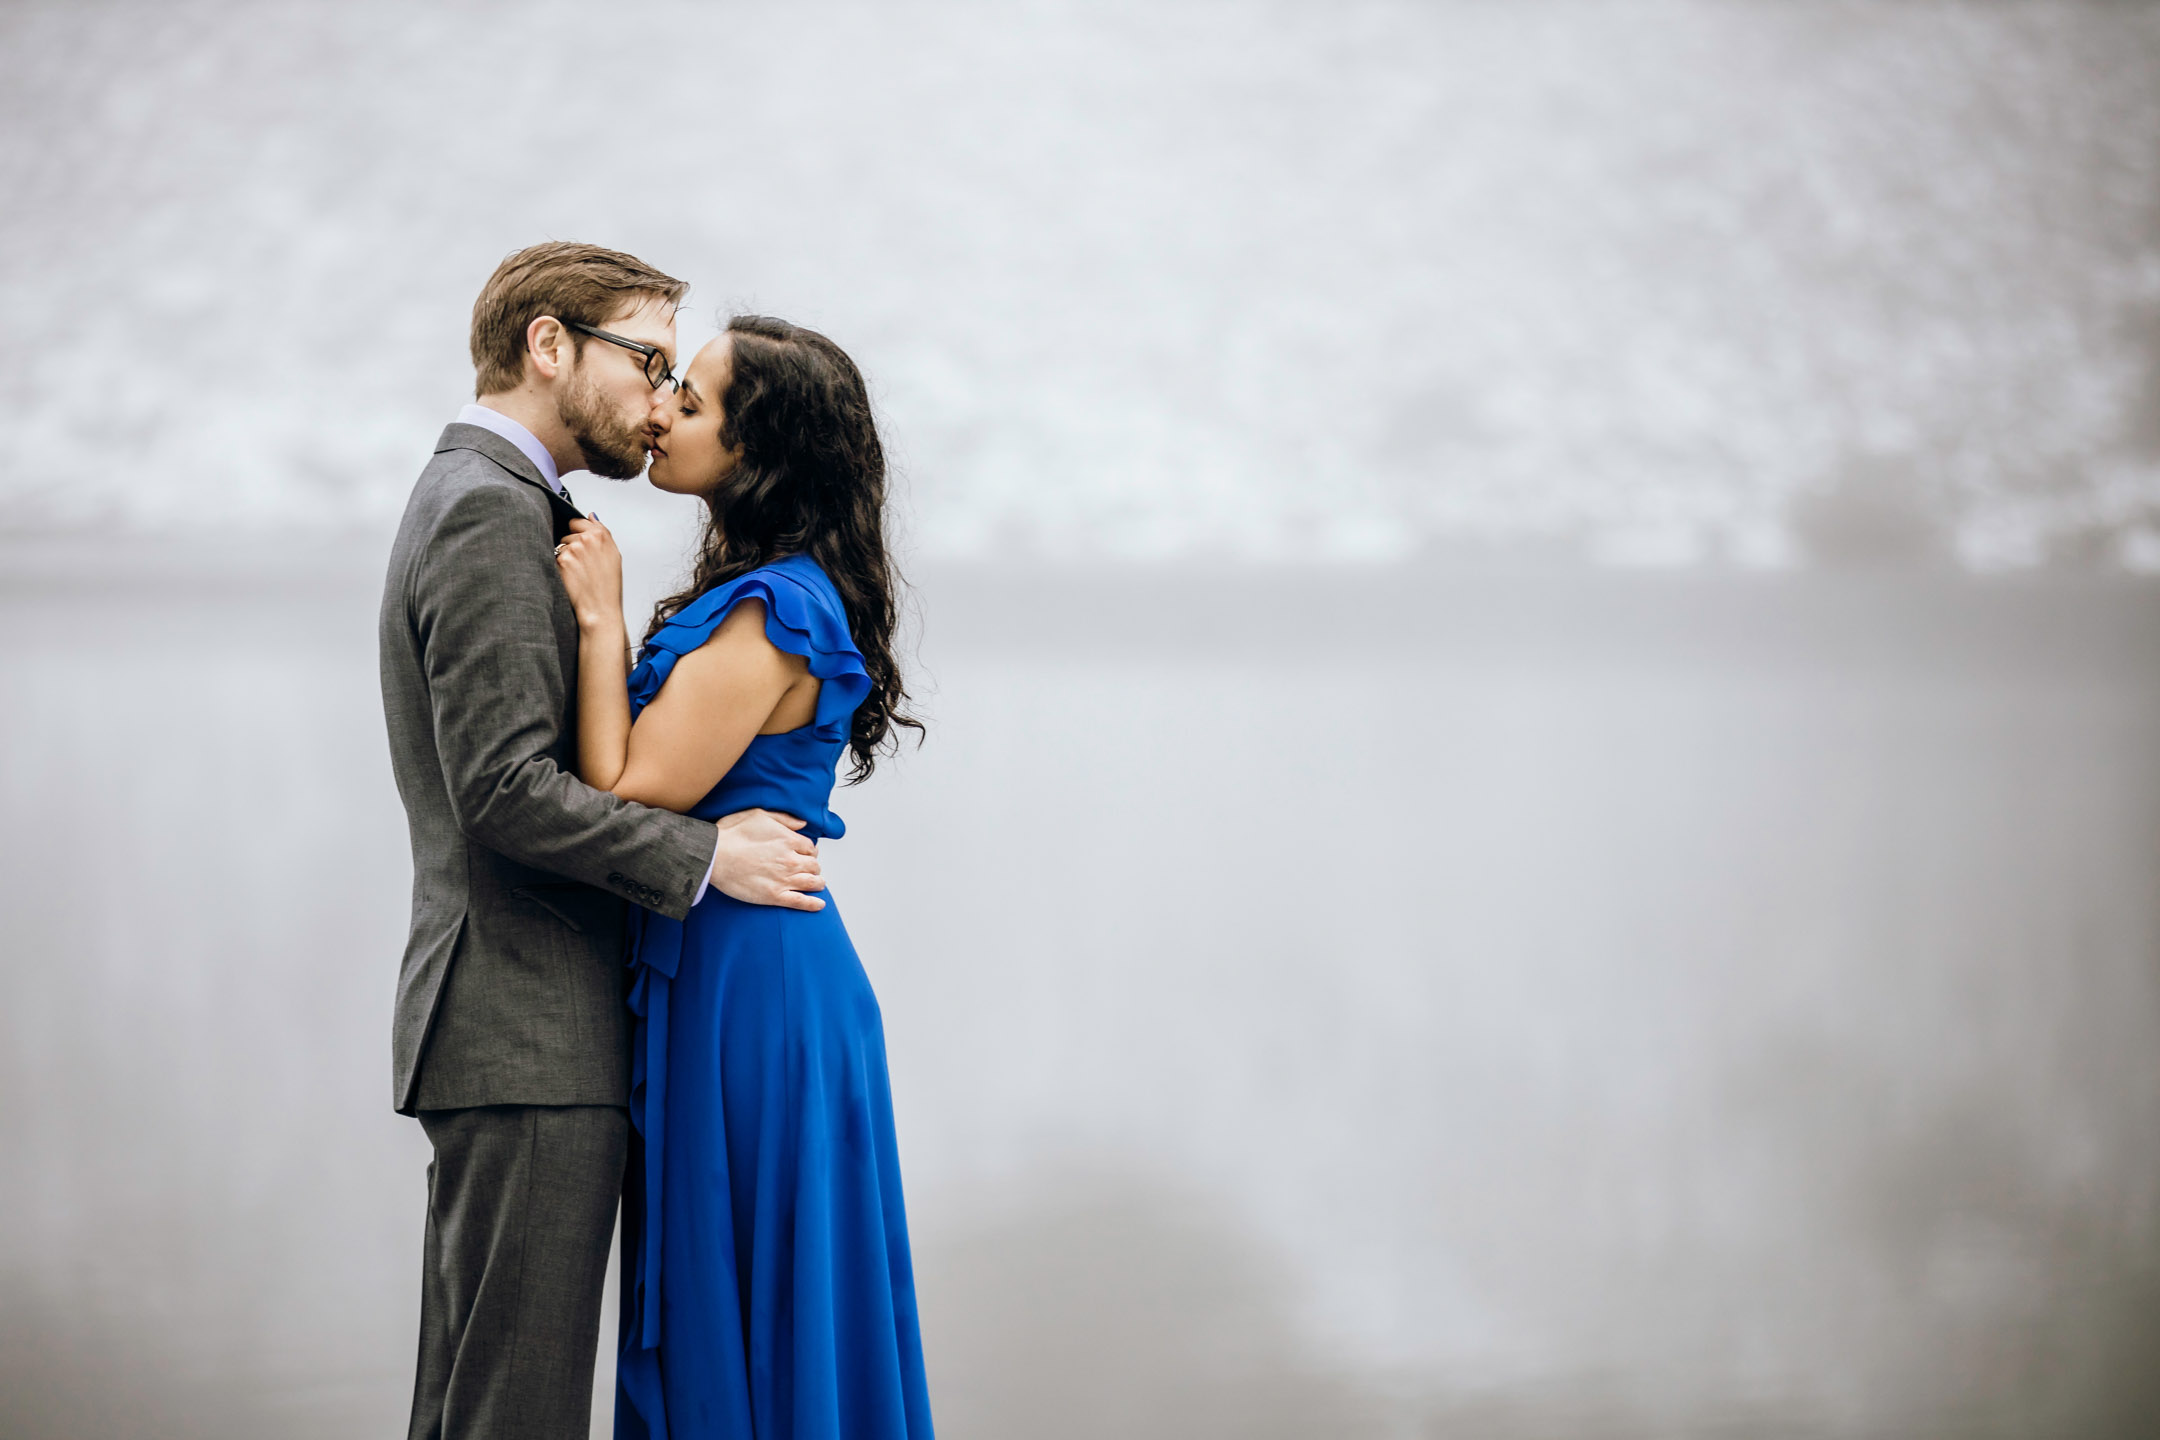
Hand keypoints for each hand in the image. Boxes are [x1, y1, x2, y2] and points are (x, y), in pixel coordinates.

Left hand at [554, 516, 622, 631]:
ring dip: (565, 556)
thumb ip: (602, 532)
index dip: (578, 533)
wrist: (599, 609)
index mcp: (601, 534)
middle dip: (572, 545)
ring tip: (577, 572)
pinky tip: (570, 577)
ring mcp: (573, 549)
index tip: (582, 544)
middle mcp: (586, 538)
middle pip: (567, 534)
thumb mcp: (613, 555)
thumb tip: (592, 516)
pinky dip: (559, 567)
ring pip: (560, 546)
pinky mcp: (561, 560)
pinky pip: (554, 558)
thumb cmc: (608, 585)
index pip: (578, 521)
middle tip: (582, 564)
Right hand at [712, 808, 825, 911]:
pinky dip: (813, 904)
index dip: (808, 851)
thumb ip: (784, 819)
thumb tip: (803, 823)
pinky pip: (801, 902)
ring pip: (812, 882)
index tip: (803, 854)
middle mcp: (791, 860)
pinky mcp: (775, 896)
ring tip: (816, 884)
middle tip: (807, 869)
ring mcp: (784, 879)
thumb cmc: (731, 833)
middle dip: (812, 867)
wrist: (713, 856)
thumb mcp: (759, 815)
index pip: (811, 848)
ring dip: (817, 883)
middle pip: (814, 865)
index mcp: (789, 840)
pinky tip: (819, 905)